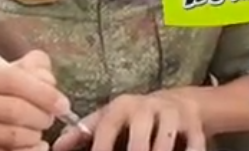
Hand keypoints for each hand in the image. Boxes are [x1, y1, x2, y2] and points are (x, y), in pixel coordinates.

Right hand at [0, 50, 69, 150]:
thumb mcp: (7, 72)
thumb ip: (33, 68)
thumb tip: (48, 82)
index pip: (13, 80)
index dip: (45, 94)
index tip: (63, 105)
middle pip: (14, 110)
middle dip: (42, 116)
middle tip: (50, 119)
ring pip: (11, 136)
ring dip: (34, 136)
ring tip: (37, 131)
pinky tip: (33, 146)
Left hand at [52, 93, 204, 150]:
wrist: (179, 102)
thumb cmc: (134, 118)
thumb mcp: (109, 119)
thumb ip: (83, 134)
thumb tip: (54, 147)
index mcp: (122, 107)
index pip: (107, 129)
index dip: (102, 149)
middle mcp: (148, 107)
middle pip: (139, 144)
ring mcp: (173, 116)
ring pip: (165, 147)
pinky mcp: (194, 125)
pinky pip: (193, 146)